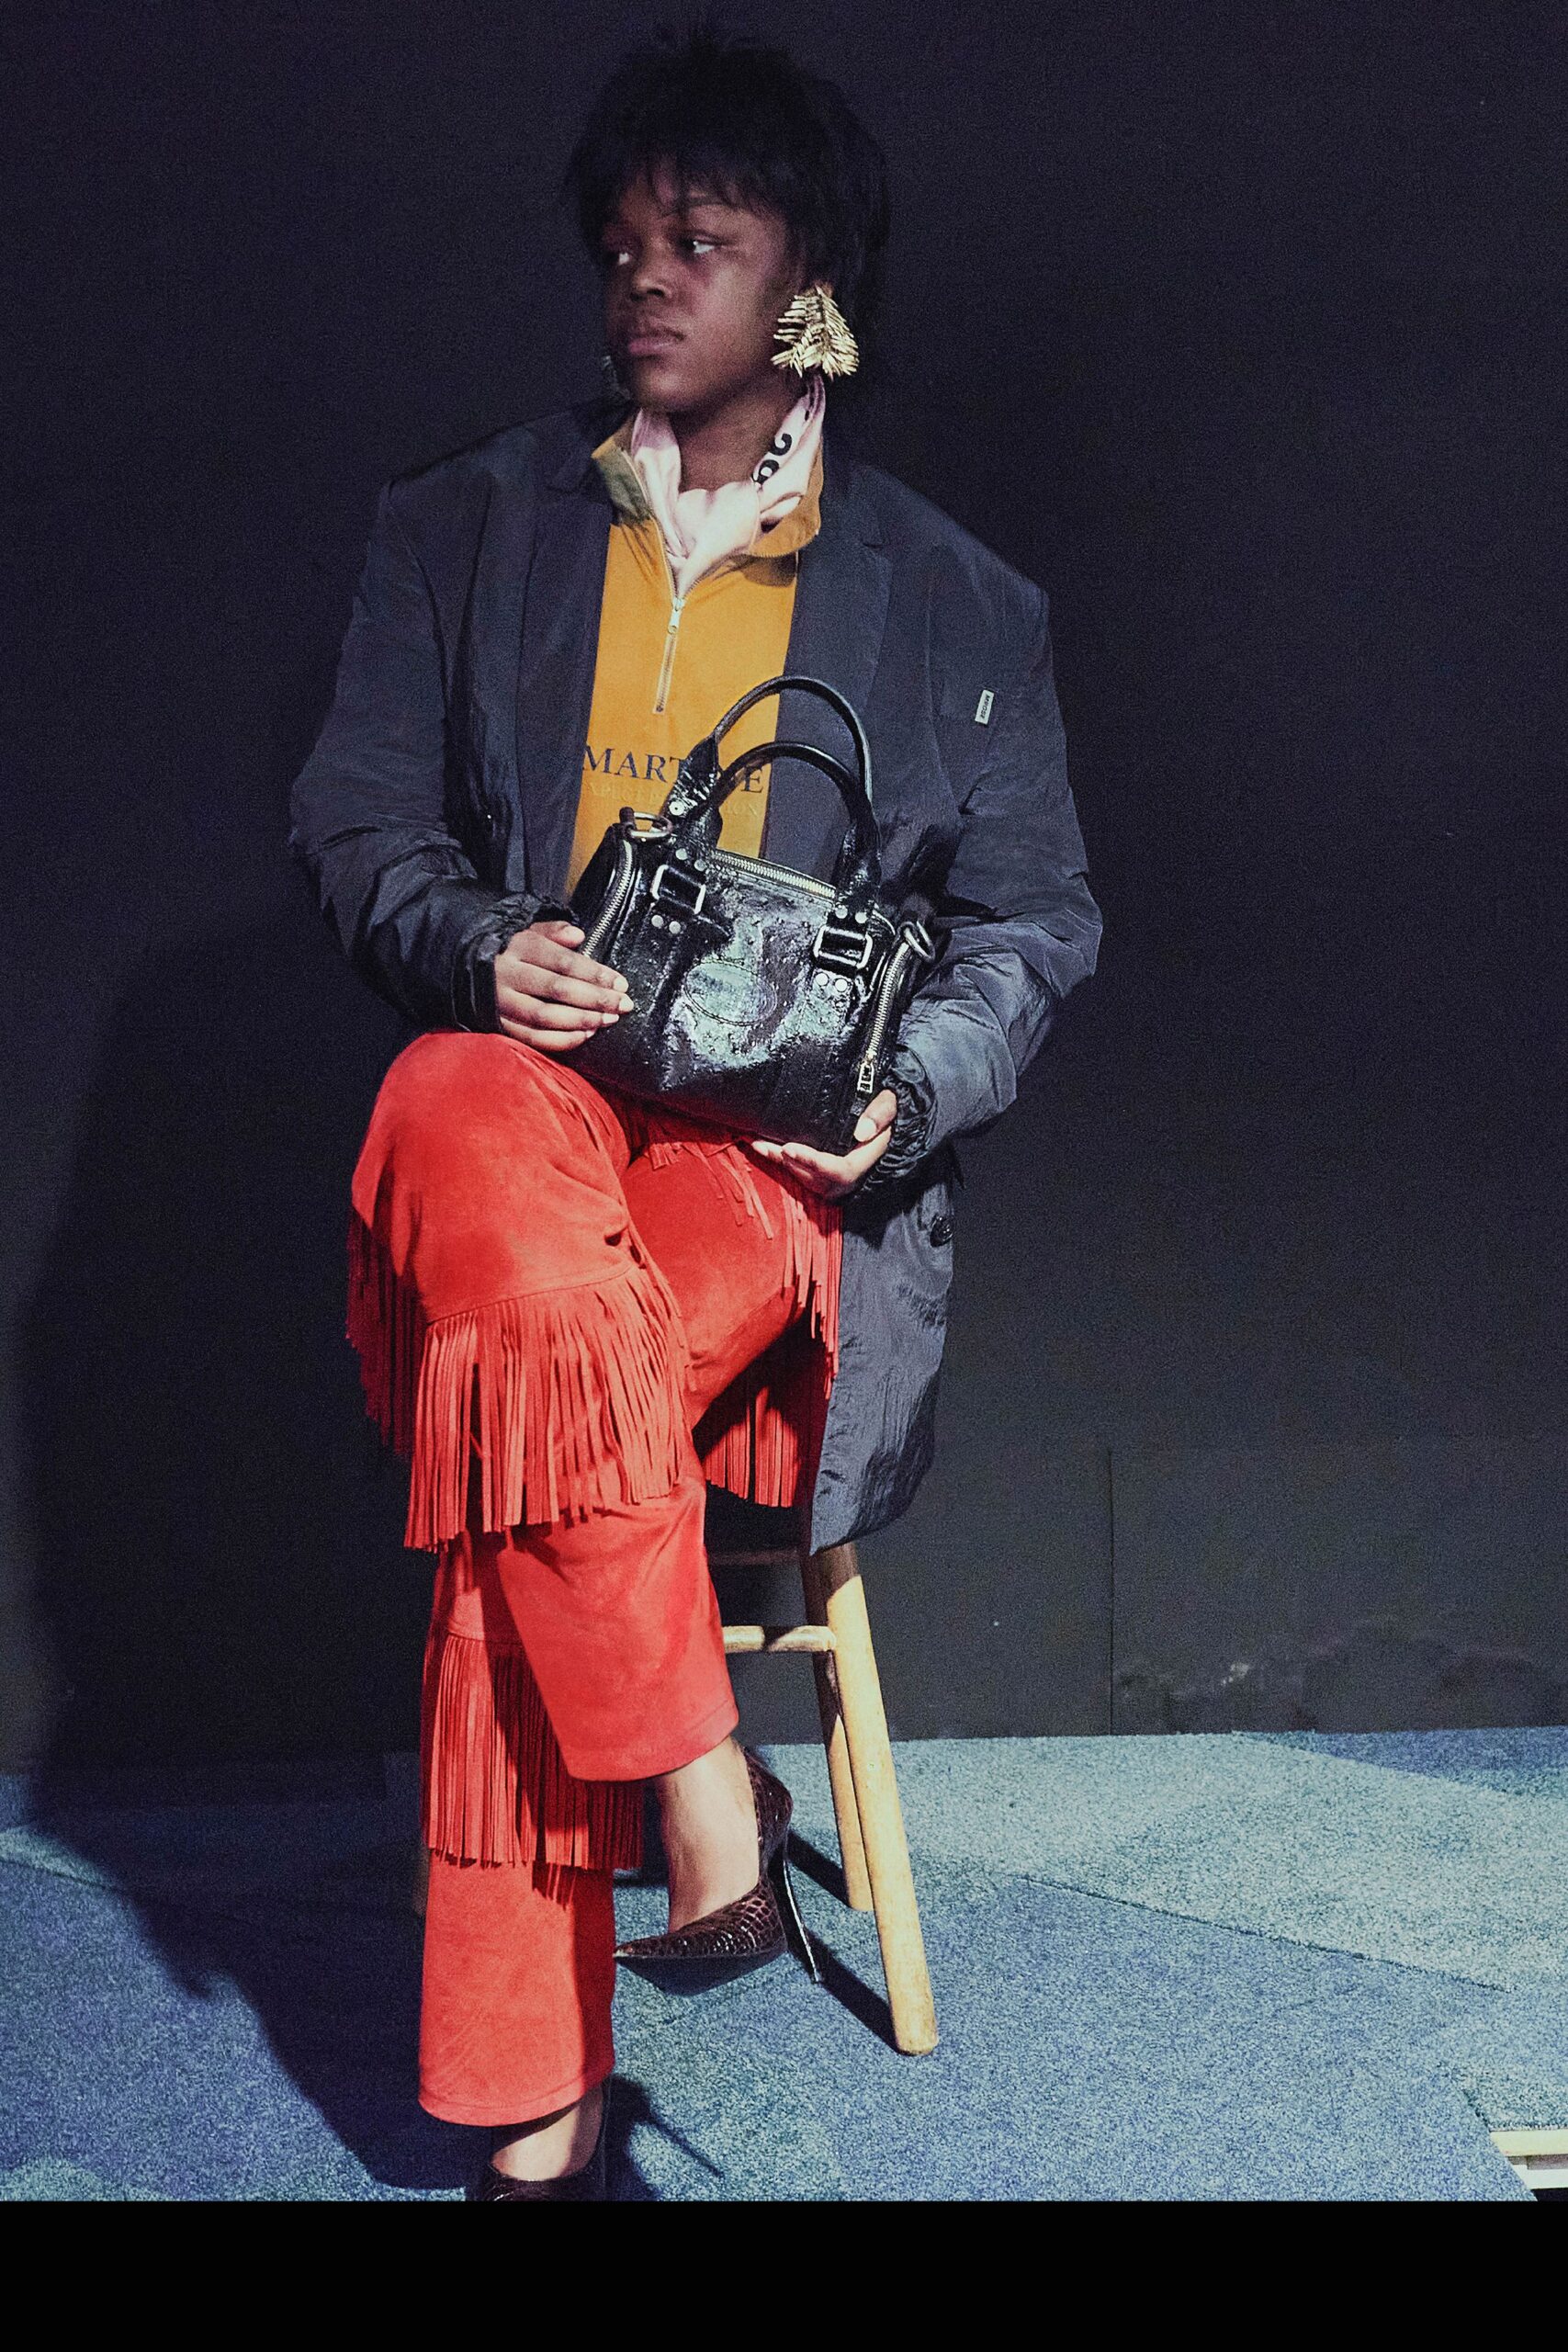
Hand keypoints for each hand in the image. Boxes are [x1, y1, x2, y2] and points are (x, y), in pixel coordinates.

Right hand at [493, 919, 630, 1051]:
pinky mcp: (498, 1024)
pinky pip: (533, 1037)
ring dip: (581, 1020)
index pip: (563, 962)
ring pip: (546, 1016)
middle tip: (622, 1005)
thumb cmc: (510, 951)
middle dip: (596, 999)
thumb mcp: (529, 931)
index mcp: (518, 947)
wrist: (466, 968)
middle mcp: (508, 975)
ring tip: (607, 1020)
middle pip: (558, 989)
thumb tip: (578, 935)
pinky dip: (561, 1039)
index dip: (595, 974)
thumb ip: (554, 931)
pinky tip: (584, 1035)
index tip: (620, 984)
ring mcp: (502, 1002)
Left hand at [750, 1089, 898, 1199]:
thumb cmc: (886, 1111)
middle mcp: (851, 1175)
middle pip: (816, 1177)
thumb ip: (882, 1112)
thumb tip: (862, 1131)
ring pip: (804, 1177)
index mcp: (867, 1158)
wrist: (885, 1125)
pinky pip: (799, 1173)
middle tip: (762, 1143)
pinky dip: (779, 1161)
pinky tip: (760, 1146)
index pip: (840, 1169)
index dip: (814, 1162)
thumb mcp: (891, 1104)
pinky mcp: (824, 1175)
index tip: (789, 1148)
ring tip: (756, 1143)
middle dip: (788, 1162)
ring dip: (778, 1162)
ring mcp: (836, 1178)